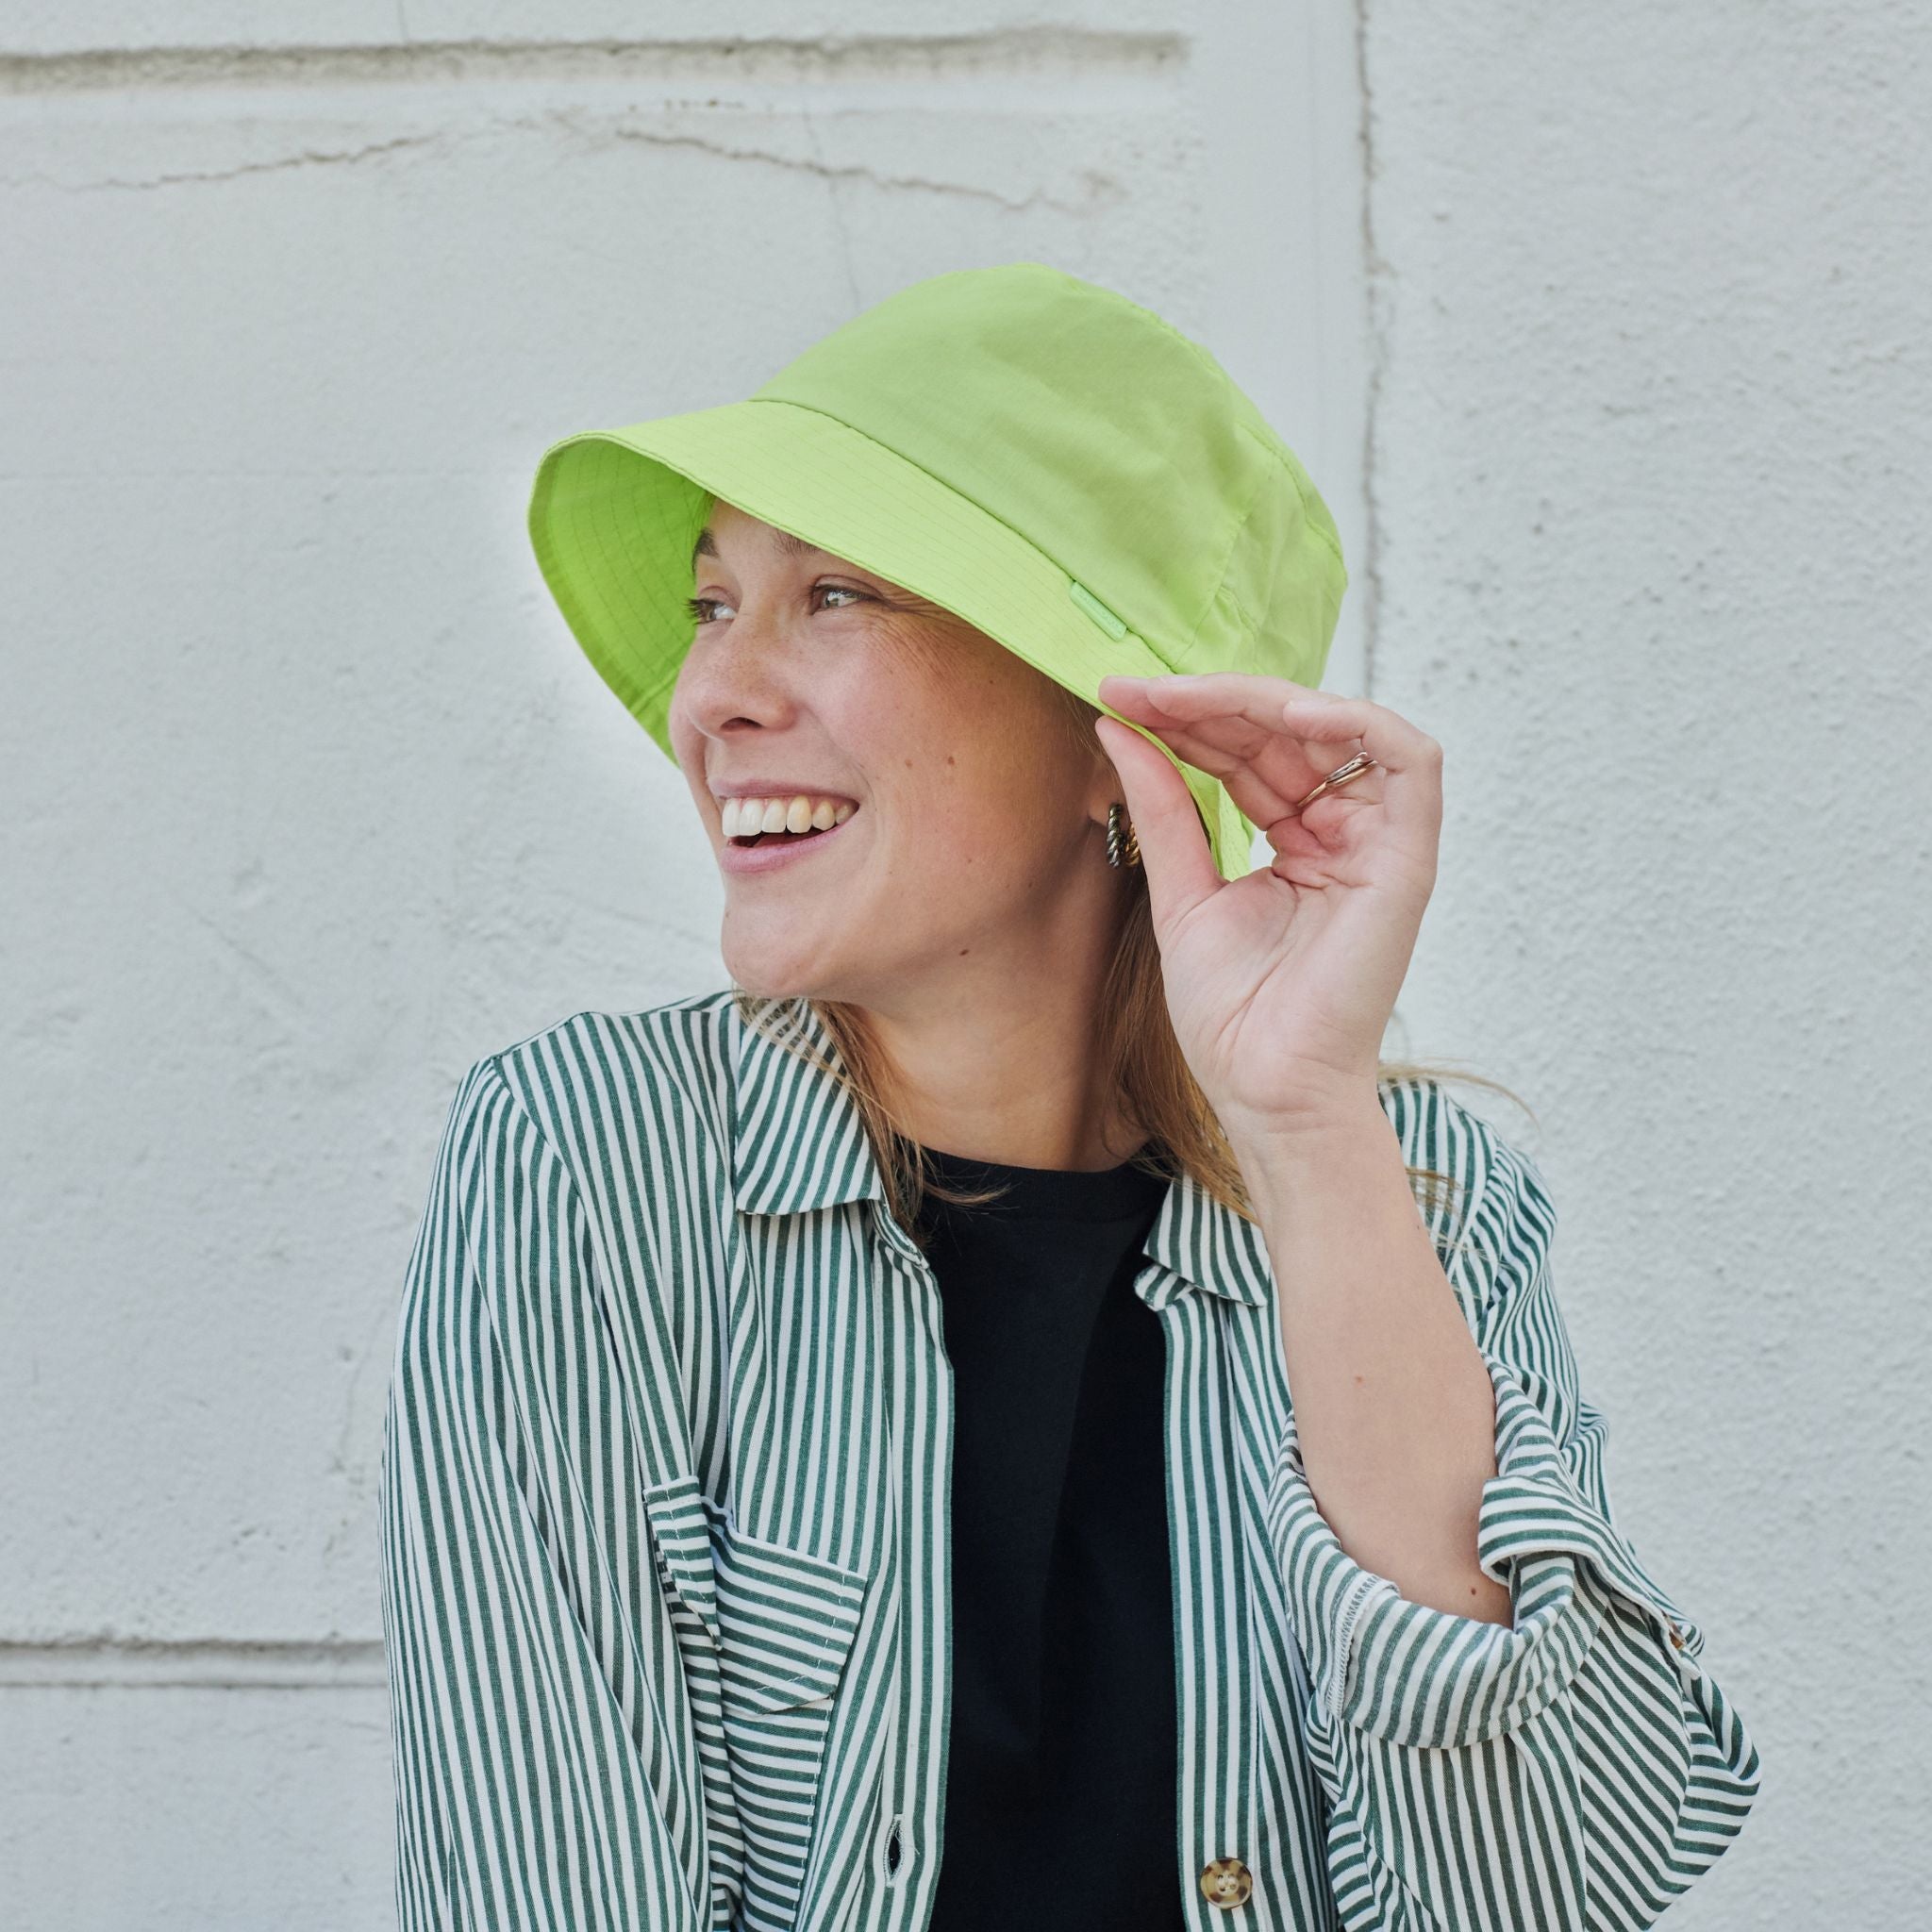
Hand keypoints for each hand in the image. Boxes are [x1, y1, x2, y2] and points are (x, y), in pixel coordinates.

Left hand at [1093, 673, 1442, 1132]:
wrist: (1267, 1089)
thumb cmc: (1233, 1017)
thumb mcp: (1181, 891)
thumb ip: (1162, 807)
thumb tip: (1117, 726)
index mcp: (1296, 842)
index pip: (1248, 753)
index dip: (1189, 719)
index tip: (1121, 697)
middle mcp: (1342, 833)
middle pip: (1287, 734)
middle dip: (1211, 702)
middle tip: (1141, 689)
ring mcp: (1379, 842)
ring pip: (1339, 730)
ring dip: (1263, 702)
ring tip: (1190, 696)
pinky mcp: (1409, 857)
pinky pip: (1409, 760)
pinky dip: (1357, 722)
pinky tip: (1288, 715)